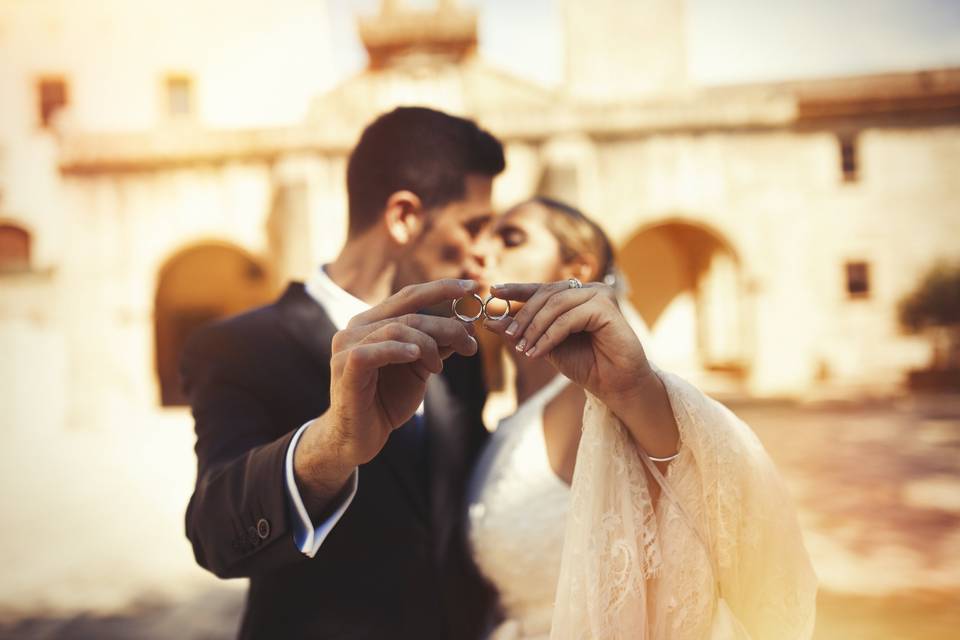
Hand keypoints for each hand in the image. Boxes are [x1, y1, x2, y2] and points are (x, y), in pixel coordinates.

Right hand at [325, 278, 479, 465]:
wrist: (359, 438)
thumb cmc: (386, 401)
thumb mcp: (419, 369)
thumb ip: (437, 344)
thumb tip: (466, 322)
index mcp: (372, 322)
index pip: (409, 296)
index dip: (441, 289)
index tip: (473, 287)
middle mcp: (356, 328)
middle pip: (409, 314)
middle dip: (446, 326)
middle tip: (470, 344)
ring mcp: (347, 347)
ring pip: (396, 330)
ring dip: (428, 345)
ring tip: (438, 368)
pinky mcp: (345, 368)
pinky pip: (372, 351)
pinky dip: (397, 350)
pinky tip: (416, 356)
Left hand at [485, 280, 648, 398]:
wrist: (616, 385)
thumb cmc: (586, 364)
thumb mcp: (546, 346)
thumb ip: (523, 332)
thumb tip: (490, 320)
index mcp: (575, 295)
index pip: (543, 288)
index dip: (517, 289)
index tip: (494, 292)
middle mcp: (589, 290)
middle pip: (547, 294)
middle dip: (524, 315)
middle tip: (509, 334)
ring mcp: (600, 295)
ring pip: (556, 304)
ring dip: (535, 328)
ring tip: (523, 348)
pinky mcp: (607, 307)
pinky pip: (568, 318)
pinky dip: (550, 336)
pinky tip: (538, 351)